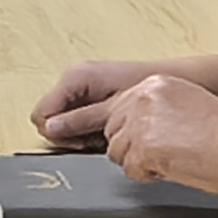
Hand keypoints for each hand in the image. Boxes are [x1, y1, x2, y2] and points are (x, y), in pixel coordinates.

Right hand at [35, 56, 157, 147]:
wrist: (176, 82)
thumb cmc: (147, 89)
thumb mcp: (110, 108)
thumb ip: (78, 119)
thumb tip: (50, 129)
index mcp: (74, 77)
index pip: (41, 115)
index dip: (58, 133)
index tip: (82, 140)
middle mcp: (72, 80)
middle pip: (50, 121)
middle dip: (70, 135)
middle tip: (96, 138)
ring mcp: (80, 89)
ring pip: (62, 124)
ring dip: (80, 135)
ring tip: (105, 133)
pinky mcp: (90, 97)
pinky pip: (76, 121)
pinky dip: (88, 131)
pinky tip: (107, 131)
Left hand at [102, 74, 217, 192]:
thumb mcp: (189, 105)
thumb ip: (159, 109)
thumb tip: (136, 126)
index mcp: (157, 84)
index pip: (120, 107)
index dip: (130, 131)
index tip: (142, 141)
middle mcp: (145, 96)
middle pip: (112, 128)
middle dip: (131, 147)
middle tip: (159, 155)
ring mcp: (142, 120)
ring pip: (116, 150)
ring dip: (138, 162)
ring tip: (170, 161)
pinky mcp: (143, 146)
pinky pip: (129, 169)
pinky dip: (147, 175)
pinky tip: (172, 168)